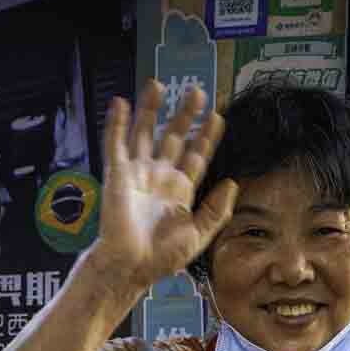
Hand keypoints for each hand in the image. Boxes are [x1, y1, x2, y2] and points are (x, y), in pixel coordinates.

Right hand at [89, 79, 237, 294]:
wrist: (131, 266)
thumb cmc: (162, 257)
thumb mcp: (198, 236)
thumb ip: (216, 211)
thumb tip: (233, 183)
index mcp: (180, 191)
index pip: (196, 156)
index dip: (206, 136)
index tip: (217, 117)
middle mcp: (160, 177)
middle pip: (173, 137)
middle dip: (184, 115)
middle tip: (196, 92)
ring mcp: (138, 173)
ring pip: (145, 133)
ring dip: (150, 109)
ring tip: (158, 84)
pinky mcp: (117, 174)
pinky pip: (116, 144)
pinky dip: (117, 123)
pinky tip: (121, 103)